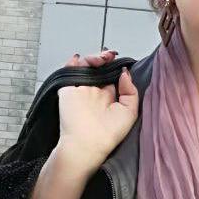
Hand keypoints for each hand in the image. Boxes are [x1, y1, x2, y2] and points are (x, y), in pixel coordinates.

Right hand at [55, 50, 138, 170]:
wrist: (87, 143)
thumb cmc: (109, 133)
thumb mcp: (129, 111)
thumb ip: (130, 91)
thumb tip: (124, 73)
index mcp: (109, 96)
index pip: (112, 75)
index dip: (115, 66)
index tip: (120, 60)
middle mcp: (95, 91)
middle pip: (99, 68)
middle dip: (105, 59)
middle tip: (110, 55)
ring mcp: (81, 90)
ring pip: (86, 67)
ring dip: (94, 58)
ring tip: (102, 58)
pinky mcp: (68, 90)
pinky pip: (68, 72)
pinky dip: (72, 62)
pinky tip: (80, 58)